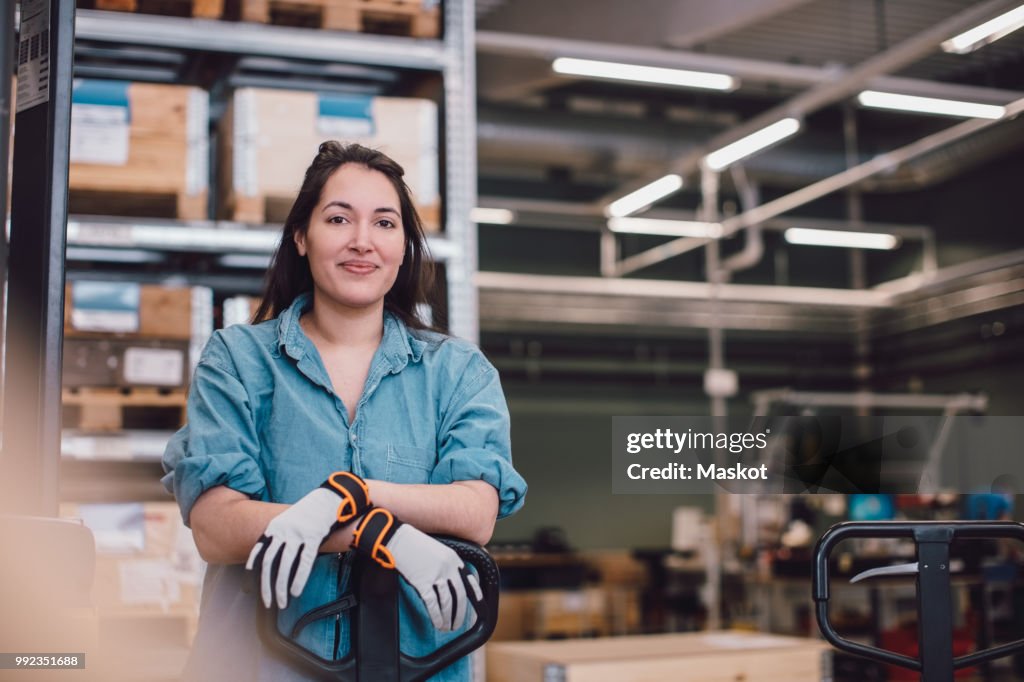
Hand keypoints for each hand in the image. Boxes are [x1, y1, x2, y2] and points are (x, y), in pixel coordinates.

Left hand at [247, 472, 369, 608]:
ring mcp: (298, 533)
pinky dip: (298, 579)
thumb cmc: (310, 513)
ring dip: (281, 587)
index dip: (252, 571)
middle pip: (270, 562)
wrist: (330, 497)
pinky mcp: (314, 536)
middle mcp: (283, 530)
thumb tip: (274, 557)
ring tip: (282, 602)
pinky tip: (296, 591)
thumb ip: (279, 536)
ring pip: (285, 565)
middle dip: (266, 585)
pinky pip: (304, 562)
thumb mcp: (289, 520)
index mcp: (275, 526)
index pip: (259, 551)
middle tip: (267, 602)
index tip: (249, 586)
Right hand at [351, 509, 482, 630]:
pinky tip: (437, 624)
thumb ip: (447, 564)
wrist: (397, 539)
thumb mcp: (437, 550)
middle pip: (460, 596)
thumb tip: (449, 582)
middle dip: (460, 613)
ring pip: (447, 603)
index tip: (478, 603)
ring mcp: (436, 575)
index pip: (469, 580)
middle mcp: (448, 568)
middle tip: (458, 624)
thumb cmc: (414, 544)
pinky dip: (436, 617)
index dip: (475, 594)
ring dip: (448, 618)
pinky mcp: (422, 582)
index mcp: (453, 559)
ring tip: (447, 627)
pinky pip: (433, 604)